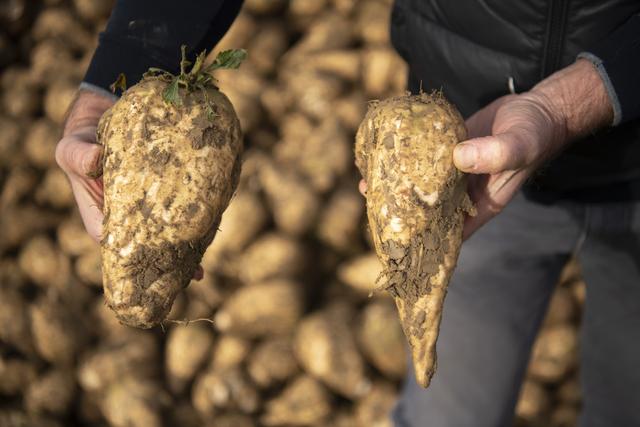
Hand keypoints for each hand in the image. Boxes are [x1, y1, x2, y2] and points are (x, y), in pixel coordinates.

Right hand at [56, 90, 204, 279]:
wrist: (103, 123)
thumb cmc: (83, 144)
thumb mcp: (73, 149)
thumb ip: (79, 157)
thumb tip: (95, 159)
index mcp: (102, 216)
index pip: (114, 245)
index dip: (131, 260)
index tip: (149, 272)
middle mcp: (127, 219)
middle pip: (147, 247)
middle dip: (165, 262)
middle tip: (188, 277)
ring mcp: (148, 209)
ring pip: (166, 234)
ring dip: (183, 248)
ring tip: (199, 268)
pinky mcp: (166, 195)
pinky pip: (179, 211)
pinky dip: (193, 219)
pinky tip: (210, 228)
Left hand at [359, 59, 612, 239]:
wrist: (538, 108)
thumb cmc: (535, 134)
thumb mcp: (518, 145)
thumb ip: (494, 153)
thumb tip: (457, 157)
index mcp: (480, 205)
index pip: (448, 233)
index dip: (423, 241)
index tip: (396, 241)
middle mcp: (464, 193)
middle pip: (428, 211)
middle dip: (401, 213)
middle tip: (373, 206)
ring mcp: (455, 172)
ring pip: (422, 186)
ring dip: (397, 186)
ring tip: (370, 182)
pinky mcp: (448, 149)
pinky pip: (424, 159)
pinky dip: (406, 160)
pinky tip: (384, 155)